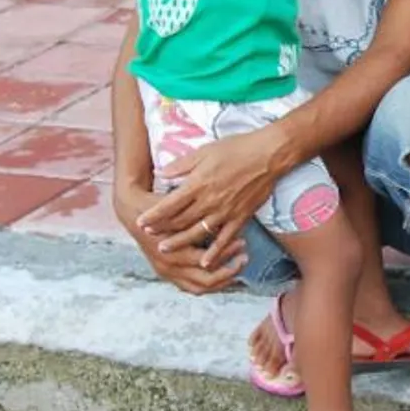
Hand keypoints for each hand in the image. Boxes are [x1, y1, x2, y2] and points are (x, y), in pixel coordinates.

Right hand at [114, 183, 247, 293]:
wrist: (133, 211)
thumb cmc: (159, 206)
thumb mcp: (178, 208)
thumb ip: (197, 220)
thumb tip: (224, 225)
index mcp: (170, 251)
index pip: (205, 261)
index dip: (226, 253)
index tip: (242, 242)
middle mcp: (167, 266)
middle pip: (205, 281)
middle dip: (228, 272)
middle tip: (245, 259)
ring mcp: (166, 273)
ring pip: (199, 287)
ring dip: (221, 281)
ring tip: (238, 267)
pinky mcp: (167, 274)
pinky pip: (191, 286)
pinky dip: (209, 283)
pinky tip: (224, 275)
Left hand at [134, 126, 284, 267]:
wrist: (269, 155)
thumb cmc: (237, 149)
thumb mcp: (204, 151)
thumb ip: (181, 165)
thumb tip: (161, 174)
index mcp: (198, 183)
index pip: (169, 204)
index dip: (153, 215)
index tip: (140, 222)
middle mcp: (209, 201)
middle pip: (180, 221)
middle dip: (162, 230)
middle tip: (148, 237)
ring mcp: (225, 211)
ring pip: (198, 232)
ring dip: (180, 242)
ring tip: (165, 249)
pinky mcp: (241, 217)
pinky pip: (225, 238)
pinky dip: (215, 252)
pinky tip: (206, 261)